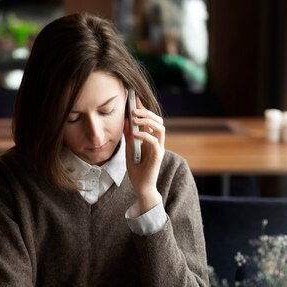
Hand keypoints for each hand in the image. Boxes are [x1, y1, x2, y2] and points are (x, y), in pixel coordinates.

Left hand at [124, 96, 164, 213]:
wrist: (141, 188)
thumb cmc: (137, 171)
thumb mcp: (129, 151)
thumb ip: (129, 138)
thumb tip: (126, 122)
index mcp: (151, 139)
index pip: (150, 120)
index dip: (144, 108)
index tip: (134, 98)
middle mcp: (157, 142)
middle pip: (158, 120)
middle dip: (146, 112)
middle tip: (133, 108)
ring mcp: (159, 148)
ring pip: (160, 127)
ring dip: (147, 121)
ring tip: (134, 119)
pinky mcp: (158, 156)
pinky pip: (154, 141)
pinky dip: (144, 135)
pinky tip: (134, 133)